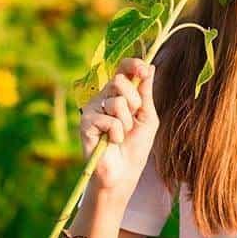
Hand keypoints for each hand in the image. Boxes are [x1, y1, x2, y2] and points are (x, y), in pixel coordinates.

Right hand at [79, 57, 158, 197]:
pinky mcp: (85, 122)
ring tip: (121, 134)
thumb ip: (146, 92)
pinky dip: (117, 133)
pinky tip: (112, 142)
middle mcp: (104, 97)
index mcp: (120, 93)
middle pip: (119, 80)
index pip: (122, 68)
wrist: (124, 172)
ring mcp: (93, 109)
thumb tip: (151, 66)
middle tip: (134, 119)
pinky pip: (108, 119)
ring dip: (127, 122)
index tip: (145, 70)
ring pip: (117, 101)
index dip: (133, 65)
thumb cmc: (136, 145)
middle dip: (134, 101)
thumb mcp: (147, 116)